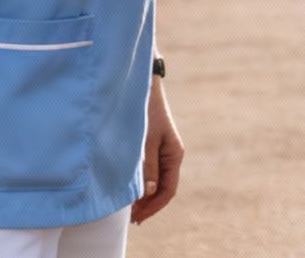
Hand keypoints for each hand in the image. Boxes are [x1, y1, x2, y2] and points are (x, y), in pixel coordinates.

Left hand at [131, 79, 182, 224]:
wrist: (144, 86)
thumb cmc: (146, 111)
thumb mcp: (145, 141)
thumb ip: (147, 167)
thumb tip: (148, 193)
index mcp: (174, 155)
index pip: (168, 190)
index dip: (153, 206)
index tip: (138, 218)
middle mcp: (171, 155)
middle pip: (162, 188)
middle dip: (148, 204)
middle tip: (131, 218)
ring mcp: (162, 150)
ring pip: (155, 180)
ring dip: (144, 195)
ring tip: (129, 208)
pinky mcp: (152, 145)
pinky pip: (150, 170)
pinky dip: (141, 182)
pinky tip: (130, 188)